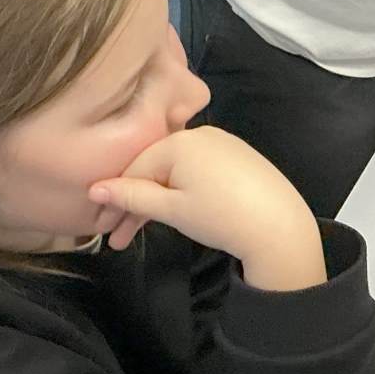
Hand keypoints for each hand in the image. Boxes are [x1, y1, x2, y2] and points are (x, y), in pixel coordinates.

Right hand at [89, 128, 327, 290]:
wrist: (279, 225)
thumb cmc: (219, 216)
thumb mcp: (171, 209)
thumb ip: (133, 197)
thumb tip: (95, 189)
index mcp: (179, 142)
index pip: (134, 168)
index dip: (115, 199)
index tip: (103, 228)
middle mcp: (199, 134)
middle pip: (154, 168)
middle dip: (134, 204)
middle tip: (119, 240)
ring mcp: (222, 143)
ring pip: (175, 171)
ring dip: (156, 201)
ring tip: (141, 233)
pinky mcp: (238, 157)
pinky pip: (197, 170)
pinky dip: (180, 191)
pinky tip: (173, 211)